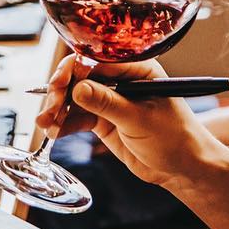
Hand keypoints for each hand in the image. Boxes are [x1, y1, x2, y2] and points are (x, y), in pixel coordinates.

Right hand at [34, 54, 220, 193]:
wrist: (183, 168)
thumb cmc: (175, 138)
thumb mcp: (139, 119)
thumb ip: (107, 103)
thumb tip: (78, 88)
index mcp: (137, 68)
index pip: (97, 60)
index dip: (74, 71)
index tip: (59, 86)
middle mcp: (121, 80)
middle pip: (81, 77)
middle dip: (61, 92)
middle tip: (49, 109)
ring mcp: (110, 100)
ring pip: (75, 98)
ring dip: (58, 110)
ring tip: (45, 124)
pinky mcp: (103, 120)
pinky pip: (78, 118)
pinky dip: (64, 124)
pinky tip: (53, 132)